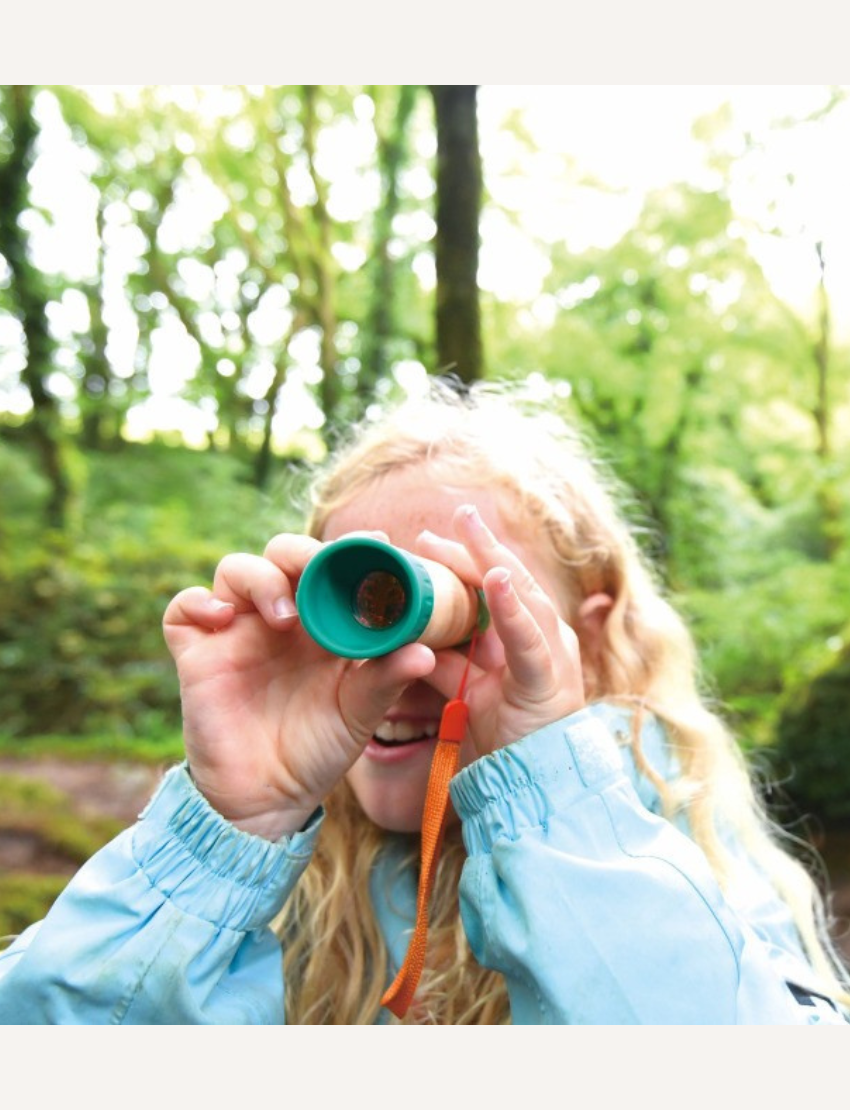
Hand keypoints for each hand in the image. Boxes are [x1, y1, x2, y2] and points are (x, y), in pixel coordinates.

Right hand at [162, 534, 434, 839]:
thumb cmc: (319, 750)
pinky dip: (199, 601)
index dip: (352, 548)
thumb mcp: (359, 713)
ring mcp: (236, 631)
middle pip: (283, 554)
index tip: (380, 543)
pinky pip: (184, 608)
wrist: (270, 799)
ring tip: (285, 615)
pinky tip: (224, 618)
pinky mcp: (198, 654)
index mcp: (322, 621)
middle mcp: (279, 617)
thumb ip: (387, 679)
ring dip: (261, 578)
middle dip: (302, 552)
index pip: (332, 566)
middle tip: (321, 569)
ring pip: (236, 569)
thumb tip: (426, 653)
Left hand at [415, 505, 585, 755]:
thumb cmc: (503, 740)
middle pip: (507, 580)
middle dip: (477, 546)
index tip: (427, 540)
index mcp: (525, 637)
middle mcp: (544, 637)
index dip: (465, 560)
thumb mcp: (464, 692)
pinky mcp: (550, 678)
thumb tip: (408, 635)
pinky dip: (510, 607)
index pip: (494, 587)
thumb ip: (445, 662)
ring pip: (521, 595)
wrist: (533, 788)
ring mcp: (553, 654)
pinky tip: (493, 578)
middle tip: (454, 514)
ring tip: (469, 528)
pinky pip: (529, 637)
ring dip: (492, 560)